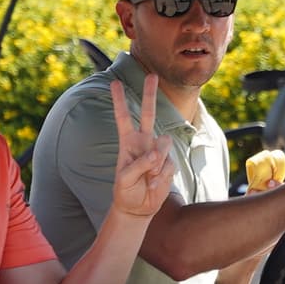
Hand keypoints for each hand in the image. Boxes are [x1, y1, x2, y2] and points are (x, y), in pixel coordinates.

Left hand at [108, 77, 175, 223]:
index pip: (123, 118)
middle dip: (150, 94)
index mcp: (128, 142)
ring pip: (164, 144)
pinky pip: (169, 164)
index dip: (119, 101)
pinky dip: (162, 176)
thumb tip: (158, 152)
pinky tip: (154, 184)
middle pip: (149, 113)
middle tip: (152, 75)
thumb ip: (140, 164)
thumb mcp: (124, 179)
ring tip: (148, 178)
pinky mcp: (169, 163)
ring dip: (157, 162)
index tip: (115, 82)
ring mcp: (158, 152)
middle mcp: (144, 142)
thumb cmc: (126, 191)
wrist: (138, 208)